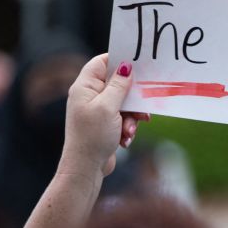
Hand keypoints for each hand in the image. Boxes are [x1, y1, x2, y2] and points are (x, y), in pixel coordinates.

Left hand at [59, 54, 150, 177]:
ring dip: (132, 116)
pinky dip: (128, 126)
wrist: (86, 167)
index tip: (138, 64)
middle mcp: (90, 95)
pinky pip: (124, 117)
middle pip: (118, 83)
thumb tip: (126, 66)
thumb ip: (118, 85)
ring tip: (129, 129)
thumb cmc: (92, 135)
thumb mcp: (108, 107)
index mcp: (85, 87)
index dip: (119, 60)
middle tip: (142, 104)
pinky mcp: (106, 123)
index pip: (102, 62)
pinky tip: (126, 138)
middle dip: (132, 96)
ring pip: (124, 102)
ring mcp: (98, 110)